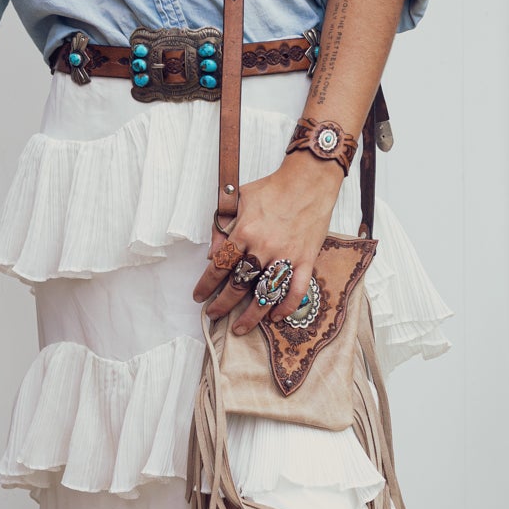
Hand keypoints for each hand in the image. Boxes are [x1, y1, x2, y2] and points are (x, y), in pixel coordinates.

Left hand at [193, 155, 341, 334]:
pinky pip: (297, 290)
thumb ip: (223, 226)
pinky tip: (275, 317)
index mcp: (245, 232)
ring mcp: (286, 256)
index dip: (206, 285)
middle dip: (222, 304)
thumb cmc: (273, 188)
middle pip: (239, 285)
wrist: (309, 180)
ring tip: (240, 328)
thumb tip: (212, 254)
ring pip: (266, 294)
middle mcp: (264, 247)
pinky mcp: (306, 259)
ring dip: (251, 315)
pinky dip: (286, 306)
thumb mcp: (239, 199)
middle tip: (213, 315)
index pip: (220, 266)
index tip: (199, 296)